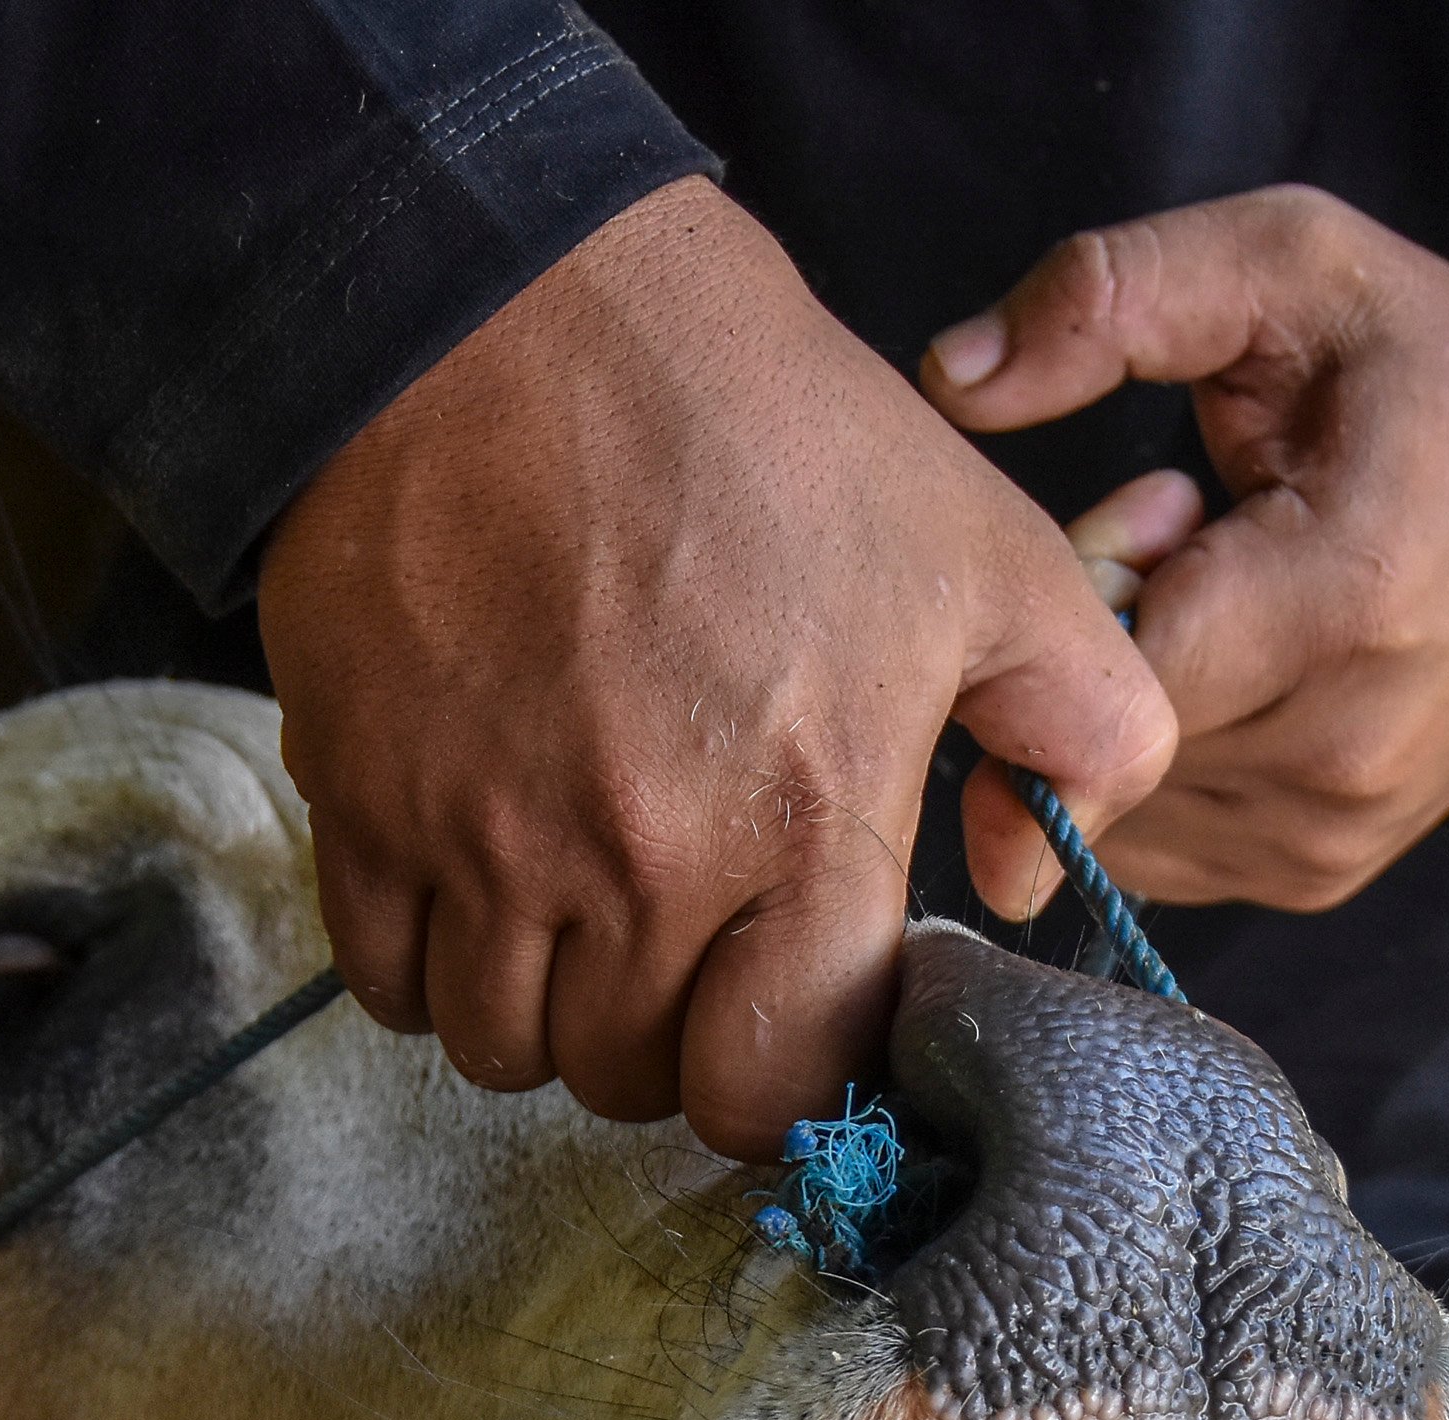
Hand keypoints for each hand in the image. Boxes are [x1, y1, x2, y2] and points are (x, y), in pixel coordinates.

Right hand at [261, 176, 1174, 1156]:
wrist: (510, 309)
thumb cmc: (757, 425)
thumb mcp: (984, 549)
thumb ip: (1082, 721)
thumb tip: (1039, 871)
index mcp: (803, 824)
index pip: (782, 1080)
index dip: (794, 1064)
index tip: (792, 1000)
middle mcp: (642, 865)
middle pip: (639, 1081)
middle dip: (672, 1041)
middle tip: (689, 942)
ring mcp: (488, 845)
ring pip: (509, 1053)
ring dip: (551, 1011)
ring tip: (586, 915)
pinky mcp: (366, 806)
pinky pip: (389, 983)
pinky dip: (434, 964)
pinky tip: (486, 878)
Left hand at [923, 185, 1448, 915]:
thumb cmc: (1443, 383)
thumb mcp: (1295, 266)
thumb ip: (1115, 294)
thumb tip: (953, 373)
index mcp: (1345, 599)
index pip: (1110, 669)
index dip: (1083, 583)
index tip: (1153, 503)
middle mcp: (1341, 752)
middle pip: (1096, 732)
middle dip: (1098, 632)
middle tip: (1186, 524)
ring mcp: (1325, 836)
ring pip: (1108, 795)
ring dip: (1124, 694)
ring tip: (1224, 590)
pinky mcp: (1310, 874)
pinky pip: (1147, 838)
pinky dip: (1155, 752)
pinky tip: (1235, 663)